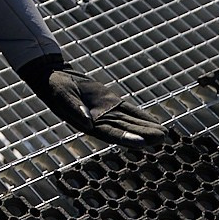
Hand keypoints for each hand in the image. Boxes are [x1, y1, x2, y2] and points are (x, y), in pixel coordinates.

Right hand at [20, 55, 168, 146]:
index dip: (128, 138)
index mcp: (88, 124)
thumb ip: (75, 110)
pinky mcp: (109, 102)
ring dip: (147, 128)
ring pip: (131, 121)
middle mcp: (100, 122)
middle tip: (162, 138)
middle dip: (144, 134)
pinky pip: (129, 110)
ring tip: (165, 134)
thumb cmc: (55, 88)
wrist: (53, 76)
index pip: (112, 134)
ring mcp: (106, 112)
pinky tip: (155, 122)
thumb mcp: (62, 97)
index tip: (144, 143)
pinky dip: (142, 116)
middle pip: (126, 130)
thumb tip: (88, 123)